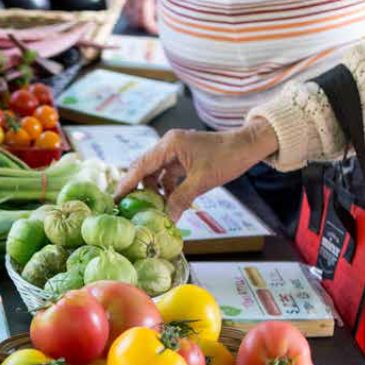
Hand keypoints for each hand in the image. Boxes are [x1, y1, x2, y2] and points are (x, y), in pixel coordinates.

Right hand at [114, 119, 279, 220]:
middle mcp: (168, 145)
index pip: (140, 165)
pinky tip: (169, 202)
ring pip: (156, 172)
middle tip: (128, 207)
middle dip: (138, 188)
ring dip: (154, 190)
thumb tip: (167, 220)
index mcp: (169, 144)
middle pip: (144, 168)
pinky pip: (168, 174)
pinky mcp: (183, 158)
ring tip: (152, 208)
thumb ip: (180, 200)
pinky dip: (166, 188)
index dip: (127, 183)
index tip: (116, 199)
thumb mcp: (201, 181)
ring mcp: (175, 151)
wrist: (248, 146)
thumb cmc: (227, 158)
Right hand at [118, 0, 160, 34]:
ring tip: (148, 10)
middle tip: (155, 22)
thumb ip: (161, 2)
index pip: (145, 19)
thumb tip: (162, 18)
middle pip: (135, 20)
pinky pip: (122, 6)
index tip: (158, 31)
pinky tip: (138, 3)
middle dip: (145, 23)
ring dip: (137, 16)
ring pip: (127, 14)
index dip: (152, 28)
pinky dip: (130, 9)